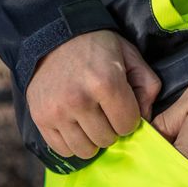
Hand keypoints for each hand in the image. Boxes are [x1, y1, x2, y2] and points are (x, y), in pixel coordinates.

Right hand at [26, 30, 160, 158]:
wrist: (54, 36)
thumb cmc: (97, 48)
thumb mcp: (130, 56)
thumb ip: (147, 87)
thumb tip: (145, 120)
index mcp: (105, 82)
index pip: (127, 126)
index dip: (128, 118)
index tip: (120, 107)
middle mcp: (79, 99)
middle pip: (106, 139)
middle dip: (110, 129)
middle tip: (103, 113)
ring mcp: (57, 111)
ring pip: (85, 150)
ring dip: (91, 139)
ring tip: (89, 121)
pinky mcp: (40, 118)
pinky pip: (62, 150)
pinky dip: (71, 143)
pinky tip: (74, 126)